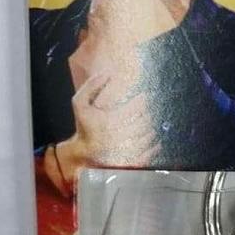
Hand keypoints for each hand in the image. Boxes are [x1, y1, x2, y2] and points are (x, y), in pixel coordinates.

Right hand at [54, 70, 161, 185]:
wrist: (82, 155)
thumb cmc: (84, 127)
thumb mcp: (80, 104)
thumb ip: (90, 86)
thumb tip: (106, 72)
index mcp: (109, 122)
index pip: (136, 107)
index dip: (143, 100)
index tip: (143, 96)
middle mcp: (119, 137)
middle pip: (145, 121)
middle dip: (148, 114)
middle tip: (147, 110)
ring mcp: (127, 151)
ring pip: (150, 135)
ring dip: (151, 127)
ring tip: (147, 123)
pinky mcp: (133, 162)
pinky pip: (152, 150)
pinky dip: (154, 143)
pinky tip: (150, 138)